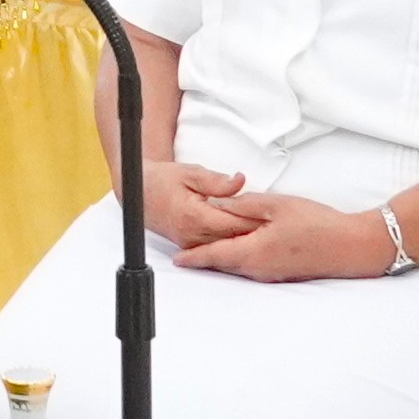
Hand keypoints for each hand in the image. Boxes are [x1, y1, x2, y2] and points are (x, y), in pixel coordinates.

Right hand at [143, 159, 263, 250]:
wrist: (139, 191)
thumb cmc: (162, 180)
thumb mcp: (190, 172)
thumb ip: (217, 181)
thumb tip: (240, 181)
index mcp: (194, 216)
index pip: (234, 223)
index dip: (256, 219)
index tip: (274, 216)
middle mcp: (192, 235)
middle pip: (233, 238)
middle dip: (256, 232)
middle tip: (279, 226)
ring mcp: (190, 243)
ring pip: (226, 246)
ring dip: (245, 239)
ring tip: (269, 232)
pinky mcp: (190, 245)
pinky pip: (216, 247)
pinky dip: (232, 241)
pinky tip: (247, 236)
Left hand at [181, 198, 388, 282]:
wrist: (351, 247)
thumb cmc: (316, 223)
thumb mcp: (277, 205)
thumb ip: (243, 205)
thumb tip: (215, 205)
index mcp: (253, 251)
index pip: (214, 256)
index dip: (193, 257)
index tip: (175, 261)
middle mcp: (258, 269)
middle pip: (223, 263)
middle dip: (204, 258)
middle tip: (184, 251)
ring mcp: (270, 275)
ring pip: (237, 266)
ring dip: (222, 258)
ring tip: (205, 248)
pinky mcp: (281, 274)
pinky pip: (252, 268)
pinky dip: (240, 258)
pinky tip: (240, 247)